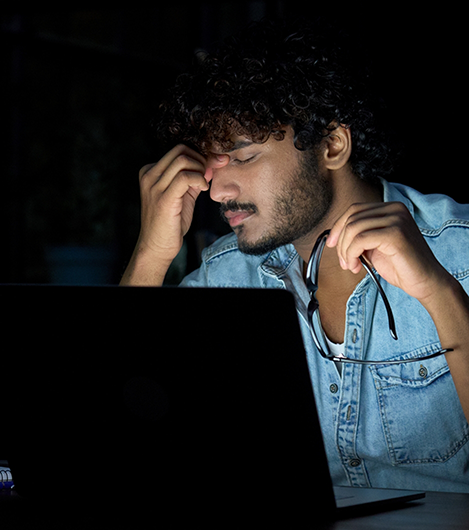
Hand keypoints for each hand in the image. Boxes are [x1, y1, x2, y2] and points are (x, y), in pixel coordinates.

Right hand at [137, 144, 228, 262]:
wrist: (156, 247)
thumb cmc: (170, 223)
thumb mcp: (183, 195)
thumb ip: (195, 179)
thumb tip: (213, 163)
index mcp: (151, 171)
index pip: (178, 150)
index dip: (200, 155)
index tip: (216, 162)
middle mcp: (149, 175)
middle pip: (180, 150)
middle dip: (202, 158)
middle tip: (211, 174)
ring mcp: (154, 186)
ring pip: (183, 160)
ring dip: (201, 169)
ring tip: (205, 184)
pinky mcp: (163, 198)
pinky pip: (184, 177)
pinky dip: (199, 179)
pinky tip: (204, 188)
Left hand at [326, 202, 449, 304]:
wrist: (426, 282)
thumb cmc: (401, 266)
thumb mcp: (375, 246)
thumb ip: (360, 236)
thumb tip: (334, 236)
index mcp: (391, 209)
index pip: (355, 210)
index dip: (338, 226)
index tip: (330, 243)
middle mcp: (395, 209)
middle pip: (352, 218)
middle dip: (340, 242)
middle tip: (344, 261)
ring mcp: (397, 220)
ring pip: (353, 229)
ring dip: (345, 251)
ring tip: (351, 265)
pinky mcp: (396, 234)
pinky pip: (360, 240)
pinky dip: (351, 254)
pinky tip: (357, 266)